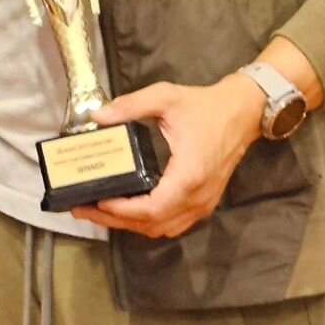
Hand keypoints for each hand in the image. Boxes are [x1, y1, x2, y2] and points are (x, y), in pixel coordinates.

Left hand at [69, 76, 264, 238]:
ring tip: (99, 211)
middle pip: (153, 224)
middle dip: (116, 220)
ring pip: (163, 227)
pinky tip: (127, 210)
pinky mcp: (203, 202)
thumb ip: (130, 105)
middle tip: (83, 209)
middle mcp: (197, 197)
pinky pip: (173, 222)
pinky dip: (148, 222)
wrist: (241, 114)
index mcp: (189, 175)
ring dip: (131, 224)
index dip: (123, 210)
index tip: (97, 201)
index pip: (153, 208)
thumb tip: (98, 116)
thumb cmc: (204, 107)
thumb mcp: (165, 97)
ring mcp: (203, 203)